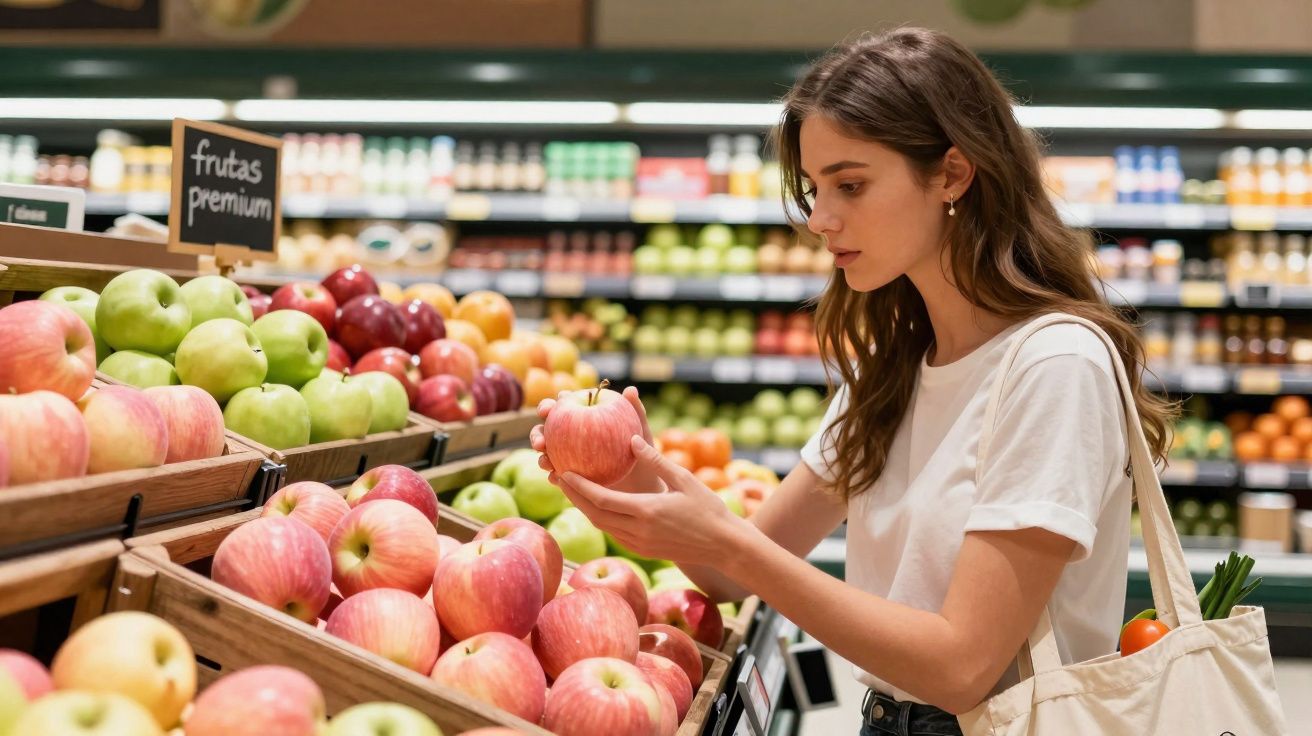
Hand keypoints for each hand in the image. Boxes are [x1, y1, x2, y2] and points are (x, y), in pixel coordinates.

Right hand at [529, 385, 662, 493]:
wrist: (644, 483)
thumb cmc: (643, 452)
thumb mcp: (642, 433)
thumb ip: (637, 412)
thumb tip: (630, 390)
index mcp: (587, 416)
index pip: (566, 405)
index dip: (553, 404)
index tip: (550, 409)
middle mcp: (574, 434)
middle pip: (549, 429)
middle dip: (538, 432)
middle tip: (541, 441)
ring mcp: (570, 455)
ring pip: (548, 453)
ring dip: (541, 456)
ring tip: (545, 462)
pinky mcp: (572, 476)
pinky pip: (559, 476)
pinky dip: (554, 476)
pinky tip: (555, 478)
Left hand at [553, 436, 745, 564]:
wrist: (725, 546)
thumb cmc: (709, 509)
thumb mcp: (684, 479)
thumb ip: (655, 459)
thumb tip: (630, 439)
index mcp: (647, 512)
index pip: (602, 500)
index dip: (579, 487)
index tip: (563, 471)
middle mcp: (639, 531)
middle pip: (595, 515)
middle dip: (574, 497)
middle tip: (558, 478)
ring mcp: (640, 544)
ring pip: (603, 526)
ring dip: (585, 508)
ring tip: (571, 490)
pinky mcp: (644, 551)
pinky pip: (615, 533)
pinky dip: (602, 518)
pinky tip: (596, 505)